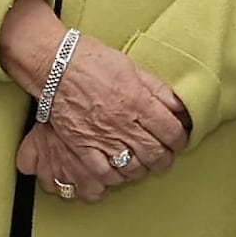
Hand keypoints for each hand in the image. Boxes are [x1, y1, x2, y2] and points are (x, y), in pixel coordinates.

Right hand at [0, 0, 189, 203]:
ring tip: (143, 162)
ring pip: (133, 167)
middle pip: (155, 154)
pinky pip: (103, 172)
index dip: (180, 139)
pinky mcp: (82, 146)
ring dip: (143, 168)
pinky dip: (116, 176)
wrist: (55, 64)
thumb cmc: (92, 60)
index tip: (179, 139)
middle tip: (165, 154)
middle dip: (165, 158)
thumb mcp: (132, 68)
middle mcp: (123, 123)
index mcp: (139, 102)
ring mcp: (102, 137)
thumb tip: (180, 106)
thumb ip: (157, 89)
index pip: (171, 131)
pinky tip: (119, 170)